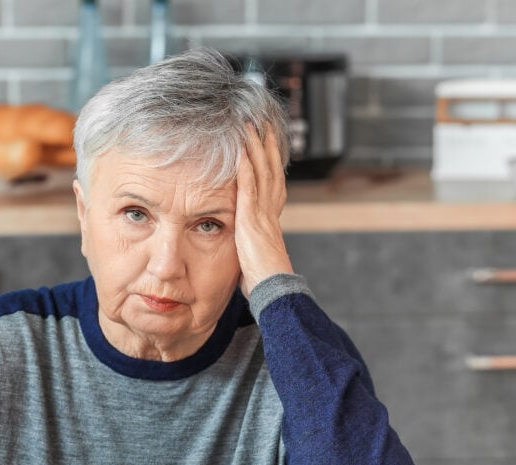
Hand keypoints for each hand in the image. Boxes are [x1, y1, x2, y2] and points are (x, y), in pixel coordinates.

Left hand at [235, 124, 292, 297]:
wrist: (274, 290)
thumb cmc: (264, 282)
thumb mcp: (255, 258)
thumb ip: (250, 247)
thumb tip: (243, 252)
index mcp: (271, 220)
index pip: (272, 184)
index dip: (271, 162)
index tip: (268, 144)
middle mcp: (270, 211)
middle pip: (270, 170)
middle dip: (267, 145)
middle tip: (263, 123)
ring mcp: (262, 213)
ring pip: (261, 171)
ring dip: (255, 147)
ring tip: (250, 125)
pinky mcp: (252, 218)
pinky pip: (249, 185)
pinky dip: (246, 165)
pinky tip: (241, 149)